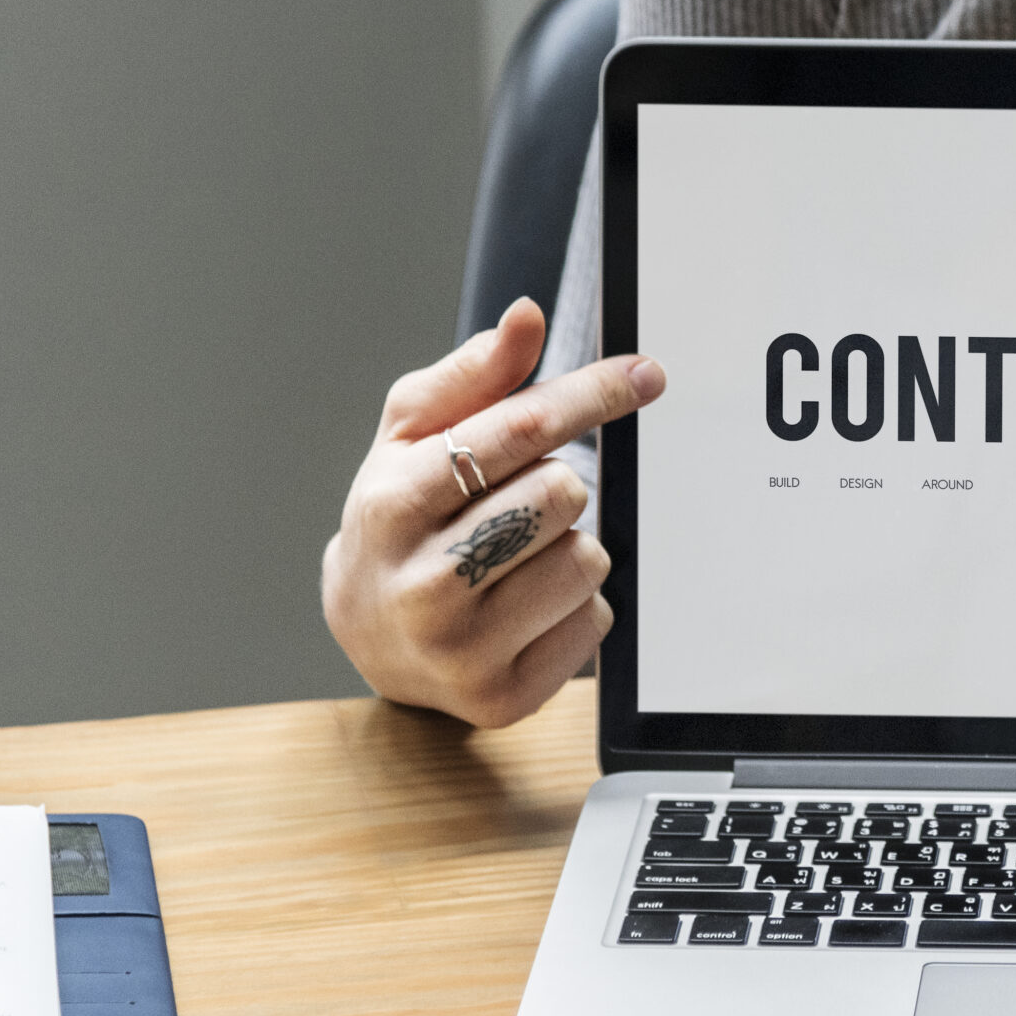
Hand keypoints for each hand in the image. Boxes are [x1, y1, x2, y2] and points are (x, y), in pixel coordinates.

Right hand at [322, 299, 666, 727]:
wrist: (367, 632)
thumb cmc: (401, 517)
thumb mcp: (413, 437)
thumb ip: (475, 374)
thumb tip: (527, 316)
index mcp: (391, 504)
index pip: (519, 431)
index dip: (593, 393)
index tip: (647, 373)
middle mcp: (420, 584)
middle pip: (564, 494)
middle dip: (558, 485)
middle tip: (516, 503)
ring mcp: (461, 650)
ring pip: (587, 559)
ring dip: (569, 546)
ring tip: (513, 557)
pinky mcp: (502, 698)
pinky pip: (596, 621)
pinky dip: (576, 604)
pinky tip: (523, 606)